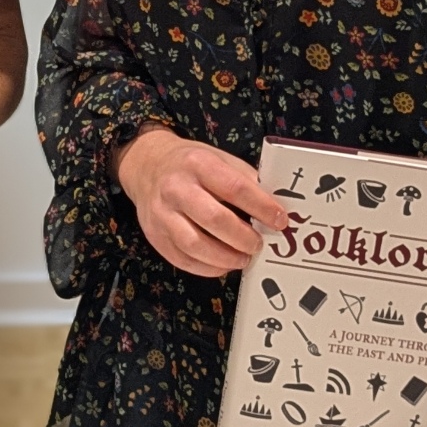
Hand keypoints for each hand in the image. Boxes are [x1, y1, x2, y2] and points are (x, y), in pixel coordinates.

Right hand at [115, 126, 287, 276]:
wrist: (146, 165)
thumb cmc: (190, 164)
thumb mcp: (218, 158)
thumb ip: (244, 179)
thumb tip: (274, 208)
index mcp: (198, 163)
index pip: (235, 188)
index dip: (262, 208)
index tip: (280, 221)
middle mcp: (176, 187)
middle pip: (215, 219)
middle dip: (244, 238)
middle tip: (259, 244)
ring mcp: (162, 213)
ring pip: (196, 245)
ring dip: (226, 258)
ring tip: (243, 258)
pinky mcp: (155, 235)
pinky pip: (183, 260)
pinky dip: (207, 268)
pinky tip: (223, 264)